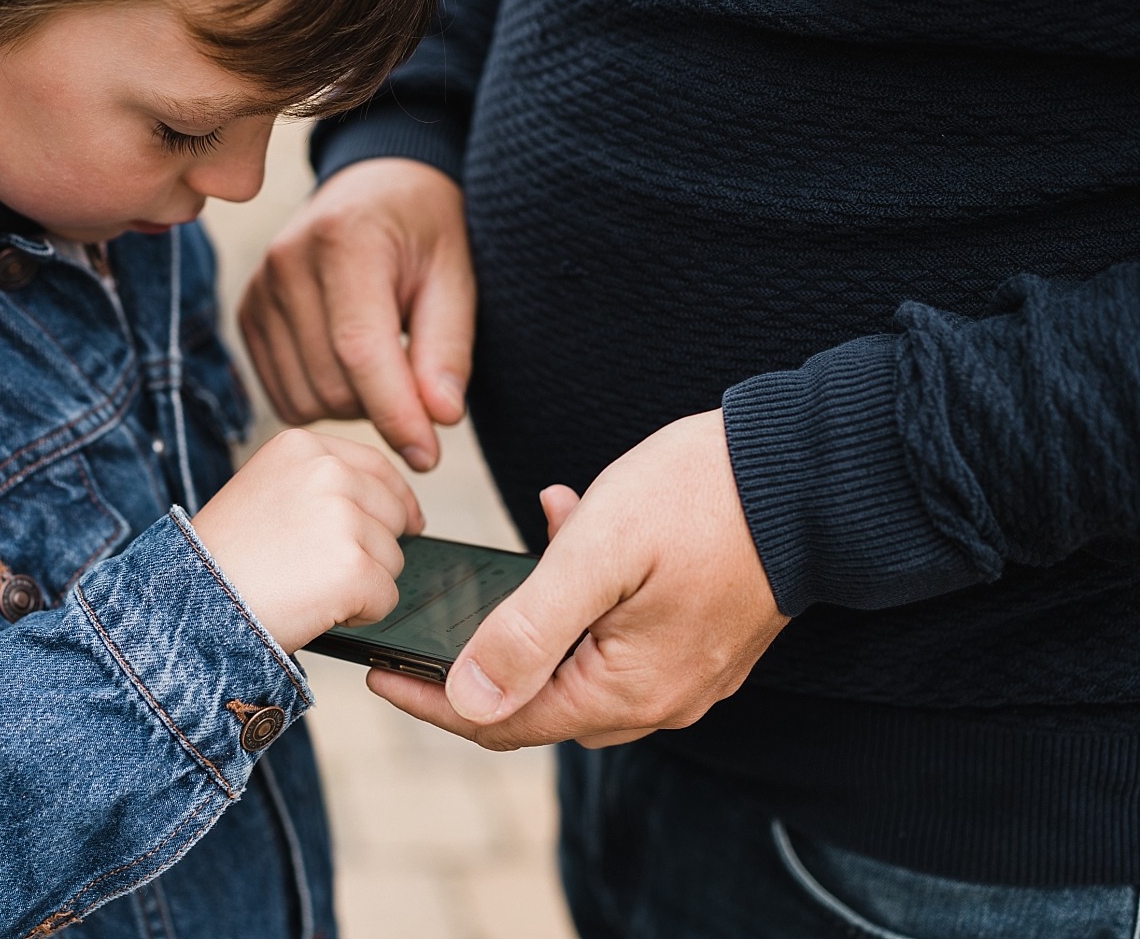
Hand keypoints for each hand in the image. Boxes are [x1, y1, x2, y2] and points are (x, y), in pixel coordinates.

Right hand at [191, 429, 423, 653]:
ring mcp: (342, 518)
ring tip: (308, 587)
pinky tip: (317, 608)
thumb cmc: (224, 558)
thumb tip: (391, 503)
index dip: (395, 500)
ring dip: (362, 583)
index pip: (377, 466)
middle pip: (393, 513)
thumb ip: (321, 483)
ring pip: (393, 559)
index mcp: (303, 447)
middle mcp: (327, 472)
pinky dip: (360, 614)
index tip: (406, 521)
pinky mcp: (353, 567)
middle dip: (372, 548)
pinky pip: (387, 597)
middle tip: (320, 569)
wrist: (191, 605)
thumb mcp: (267, 490)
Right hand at [238, 158, 474, 471]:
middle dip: (384, 405)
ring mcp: (258, 290)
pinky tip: (351, 367)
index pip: (360, 350)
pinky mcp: (248, 315)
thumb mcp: (456, 277)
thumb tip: (440, 419)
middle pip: (332, 383)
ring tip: (386, 366)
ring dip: (354, 406)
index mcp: (344, 239)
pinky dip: (323, 400)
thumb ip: (448, 350)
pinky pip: (283, 395)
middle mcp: (287, 262)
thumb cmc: (425, 231)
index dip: (396, 413)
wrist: (376, 189)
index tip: (429, 456)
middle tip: (419, 381)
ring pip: (305, 399)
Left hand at [366, 409, 786, 748]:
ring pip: (574, 660)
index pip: (502, 720)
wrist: (813, 470)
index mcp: (625, 692)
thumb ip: (528, 630)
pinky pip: (615, 633)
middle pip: (536, 699)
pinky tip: (571, 522)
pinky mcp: (698, 637)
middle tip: (433, 616)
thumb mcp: (596, 555)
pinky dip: (581, 592)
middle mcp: (656, 699)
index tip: (378, 673)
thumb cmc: (702, 500)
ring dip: (534, 612)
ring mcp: (682, 672)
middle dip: (479, 657)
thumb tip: (466, 698)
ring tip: (522, 545)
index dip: (432, 700)